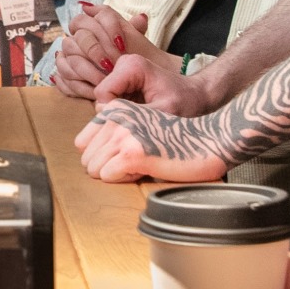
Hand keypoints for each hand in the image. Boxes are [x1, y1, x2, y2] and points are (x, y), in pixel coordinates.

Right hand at [49, 3, 149, 97]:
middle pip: (79, 38)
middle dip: (96, 51)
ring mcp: (66, 58)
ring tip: (105, 81)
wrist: (125, 80)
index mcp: (89, 26)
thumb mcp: (134, 43)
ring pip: (70, 60)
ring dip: (89, 72)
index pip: (92, 17)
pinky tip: (96, 92)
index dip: (106, 28)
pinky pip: (65, 81)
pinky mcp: (63, 77)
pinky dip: (80, 88)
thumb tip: (141, 18)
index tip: (122, 43)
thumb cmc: (127, 58)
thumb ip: (135, 30)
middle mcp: (74, 40)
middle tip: (112, 65)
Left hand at [75, 98, 229, 183]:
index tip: (124, 153)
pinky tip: (145, 168)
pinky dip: (124, 179)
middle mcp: (116, 118)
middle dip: (107, 166)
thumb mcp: (140, 122)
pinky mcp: (133, 154)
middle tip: (135, 161)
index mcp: (116, 109)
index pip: (82, 143)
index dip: (101, 155)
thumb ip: (115, 132)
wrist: (208, 139)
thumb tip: (88, 160)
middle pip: (86, 158)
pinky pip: (108, 176)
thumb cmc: (176, 137)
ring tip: (141, 164)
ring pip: (94, 169)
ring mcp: (123, 135)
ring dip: (116, 173)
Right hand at [94, 51, 206, 114]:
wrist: (197, 95)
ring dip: (120, 114)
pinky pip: (111, 103)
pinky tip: (140, 114)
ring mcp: (122, 74)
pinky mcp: (123, 83)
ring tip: (142, 116)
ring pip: (105, 102)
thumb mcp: (164, 112)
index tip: (134, 121)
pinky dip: (123, 113)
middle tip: (140, 120)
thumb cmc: (186, 101)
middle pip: (102, 97)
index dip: (112, 112)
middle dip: (116, 114)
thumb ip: (136, 118)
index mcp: (131, 66)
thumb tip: (113, 131)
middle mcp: (123, 65)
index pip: (102, 93)